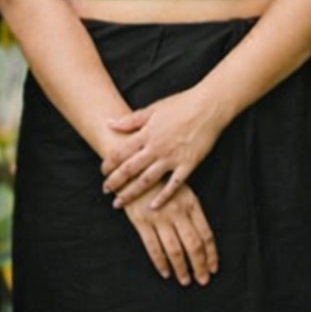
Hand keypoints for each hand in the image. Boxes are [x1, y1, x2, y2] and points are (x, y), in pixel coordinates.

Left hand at [101, 86, 225, 208]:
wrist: (208, 107)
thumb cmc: (181, 104)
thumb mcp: (153, 109)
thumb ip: (131, 120)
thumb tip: (109, 123)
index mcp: (147, 133)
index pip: (121, 152)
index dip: (109, 163)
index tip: (102, 171)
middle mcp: (156, 147)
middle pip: (130, 169)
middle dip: (115, 181)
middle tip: (106, 191)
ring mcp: (172, 158)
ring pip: (147, 180)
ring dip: (131, 193)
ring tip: (119, 203)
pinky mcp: (188, 164)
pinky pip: (173, 185)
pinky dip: (163, 197)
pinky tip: (153, 206)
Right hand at [124, 185, 218, 286]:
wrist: (133, 170)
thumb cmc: (159, 182)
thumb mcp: (181, 191)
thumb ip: (192, 212)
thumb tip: (203, 241)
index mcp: (191, 203)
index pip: (206, 234)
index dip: (211, 254)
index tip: (213, 268)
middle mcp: (178, 211)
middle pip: (194, 245)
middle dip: (200, 266)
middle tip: (202, 280)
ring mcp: (159, 217)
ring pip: (175, 250)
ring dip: (182, 268)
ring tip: (185, 280)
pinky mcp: (142, 221)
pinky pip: (153, 248)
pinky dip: (161, 263)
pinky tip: (165, 273)